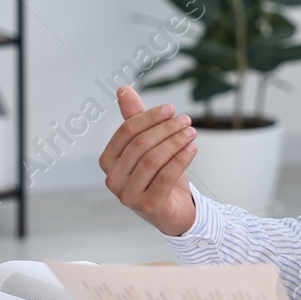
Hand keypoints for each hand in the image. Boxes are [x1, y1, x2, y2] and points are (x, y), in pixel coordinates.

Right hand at [99, 86, 197, 235]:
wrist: (174, 211)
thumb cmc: (158, 174)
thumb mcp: (147, 145)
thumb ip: (134, 119)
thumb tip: (123, 88)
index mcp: (108, 161)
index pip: (126, 132)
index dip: (149, 117)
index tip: (171, 108)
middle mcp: (113, 179)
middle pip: (140, 145)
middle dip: (166, 129)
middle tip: (186, 120)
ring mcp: (128, 195)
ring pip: (153, 160)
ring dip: (175, 142)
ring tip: (192, 132)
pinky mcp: (148, 206)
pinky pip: (166, 177)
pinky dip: (181, 159)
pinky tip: (193, 148)